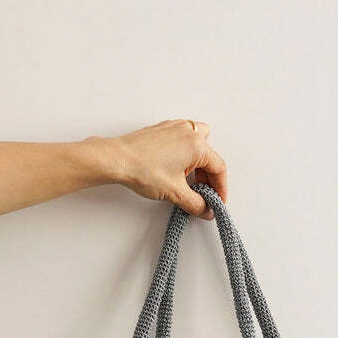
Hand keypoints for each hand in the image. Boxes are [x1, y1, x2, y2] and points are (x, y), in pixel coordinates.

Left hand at [103, 119, 226, 219]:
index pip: (219, 168)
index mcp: (197, 145)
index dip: (221, 188)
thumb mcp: (175, 193)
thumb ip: (196, 204)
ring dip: (199, 164)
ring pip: (198, 144)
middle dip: (209, 178)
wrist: (116, 159)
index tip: (217, 201)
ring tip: (190, 182)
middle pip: (209, 157)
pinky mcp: (163, 130)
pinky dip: (186, 155)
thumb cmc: (142, 169)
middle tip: (203, 195)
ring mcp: (175, 128)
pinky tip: (176, 169)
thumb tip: (205, 209)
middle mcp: (189, 132)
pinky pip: (183, 140)